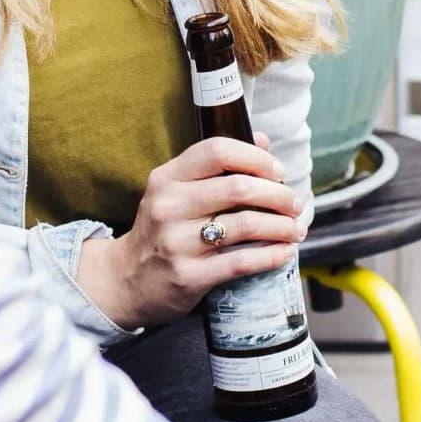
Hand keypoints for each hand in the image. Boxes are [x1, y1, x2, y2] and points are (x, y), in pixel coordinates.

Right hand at [77, 137, 303, 327]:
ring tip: (295, 229)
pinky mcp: (188, 276)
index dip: (256, 157)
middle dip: (278, 195)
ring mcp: (176, 242)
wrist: (125, 281)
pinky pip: (241, 262)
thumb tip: (263, 140)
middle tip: (295, 204)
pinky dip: (271, 255)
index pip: (217, 151)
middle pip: (237, 187)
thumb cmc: (160, 231)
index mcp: (166, 178)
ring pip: (245, 225)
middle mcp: (168, 206)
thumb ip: (215, 166)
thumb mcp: (175, 192)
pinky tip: (285, 252)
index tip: (278, 172)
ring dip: (281, 226)